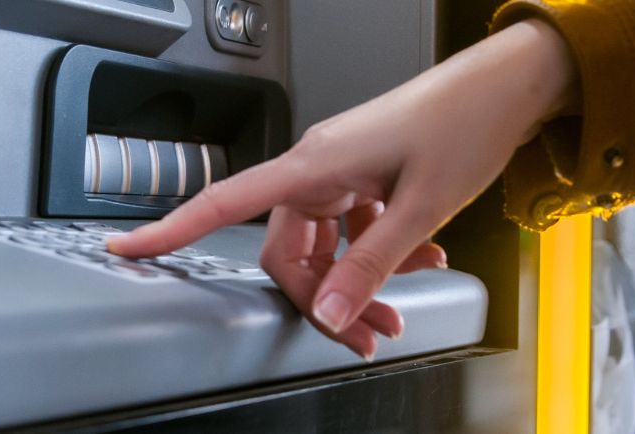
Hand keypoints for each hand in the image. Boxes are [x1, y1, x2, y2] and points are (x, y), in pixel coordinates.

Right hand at [108, 20, 574, 358]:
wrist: (506, 88)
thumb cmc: (463, 126)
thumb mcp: (420, 209)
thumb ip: (370, 264)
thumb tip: (329, 311)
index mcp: (315, 165)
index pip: (225, 202)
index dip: (170, 229)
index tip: (128, 250)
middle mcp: (319, 166)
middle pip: (289, 250)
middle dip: (324, 298)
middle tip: (365, 333)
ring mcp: (343, 170)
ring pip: (325, 244)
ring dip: (357, 281)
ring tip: (398, 310)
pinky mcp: (366, 173)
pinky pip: (352, 227)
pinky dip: (378, 252)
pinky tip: (418, 261)